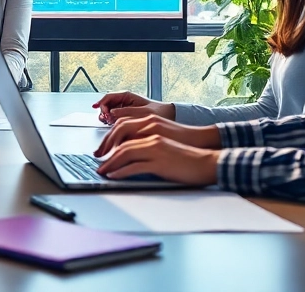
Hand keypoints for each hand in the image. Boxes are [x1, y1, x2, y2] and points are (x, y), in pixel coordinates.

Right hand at [93, 91, 174, 123]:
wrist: (169, 117)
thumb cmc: (159, 112)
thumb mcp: (142, 112)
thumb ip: (126, 112)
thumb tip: (111, 114)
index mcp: (126, 96)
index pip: (108, 97)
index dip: (101, 104)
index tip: (102, 114)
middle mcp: (124, 102)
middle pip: (106, 105)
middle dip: (103, 113)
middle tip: (106, 120)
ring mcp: (124, 110)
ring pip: (109, 113)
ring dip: (107, 119)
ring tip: (110, 124)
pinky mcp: (126, 118)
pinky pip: (115, 120)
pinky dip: (112, 124)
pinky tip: (115, 128)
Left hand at [96, 136, 218, 185]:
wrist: (206, 161)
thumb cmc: (187, 155)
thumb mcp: (164, 144)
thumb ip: (148, 144)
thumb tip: (131, 153)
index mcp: (152, 128)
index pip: (123, 130)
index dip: (110, 139)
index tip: (103, 150)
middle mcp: (151, 135)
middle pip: (121, 141)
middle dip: (106, 151)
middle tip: (98, 161)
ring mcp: (155, 148)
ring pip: (125, 153)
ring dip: (110, 163)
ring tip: (102, 171)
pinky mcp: (159, 162)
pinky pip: (134, 166)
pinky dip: (121, 171)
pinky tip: (114, 175)